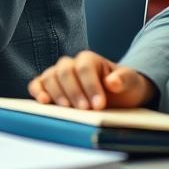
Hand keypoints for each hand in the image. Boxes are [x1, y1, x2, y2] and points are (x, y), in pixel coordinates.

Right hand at [28, 50, 156, 110]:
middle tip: (84, 109)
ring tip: (68, 109)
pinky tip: (43, 101)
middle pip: (64, 71)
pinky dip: (38, 91)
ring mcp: (57, 75)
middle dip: (74, 91)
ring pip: (49, 77)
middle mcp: (70, 64)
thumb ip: (124, 79)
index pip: (84, 67)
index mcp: (89, 59)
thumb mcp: (131, 82)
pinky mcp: (49, 87)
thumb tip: (112, 82)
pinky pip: (37, 85)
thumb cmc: (123, 88)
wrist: (118, 97)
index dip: (90, 85)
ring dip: (57, 93)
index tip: (99, 104)